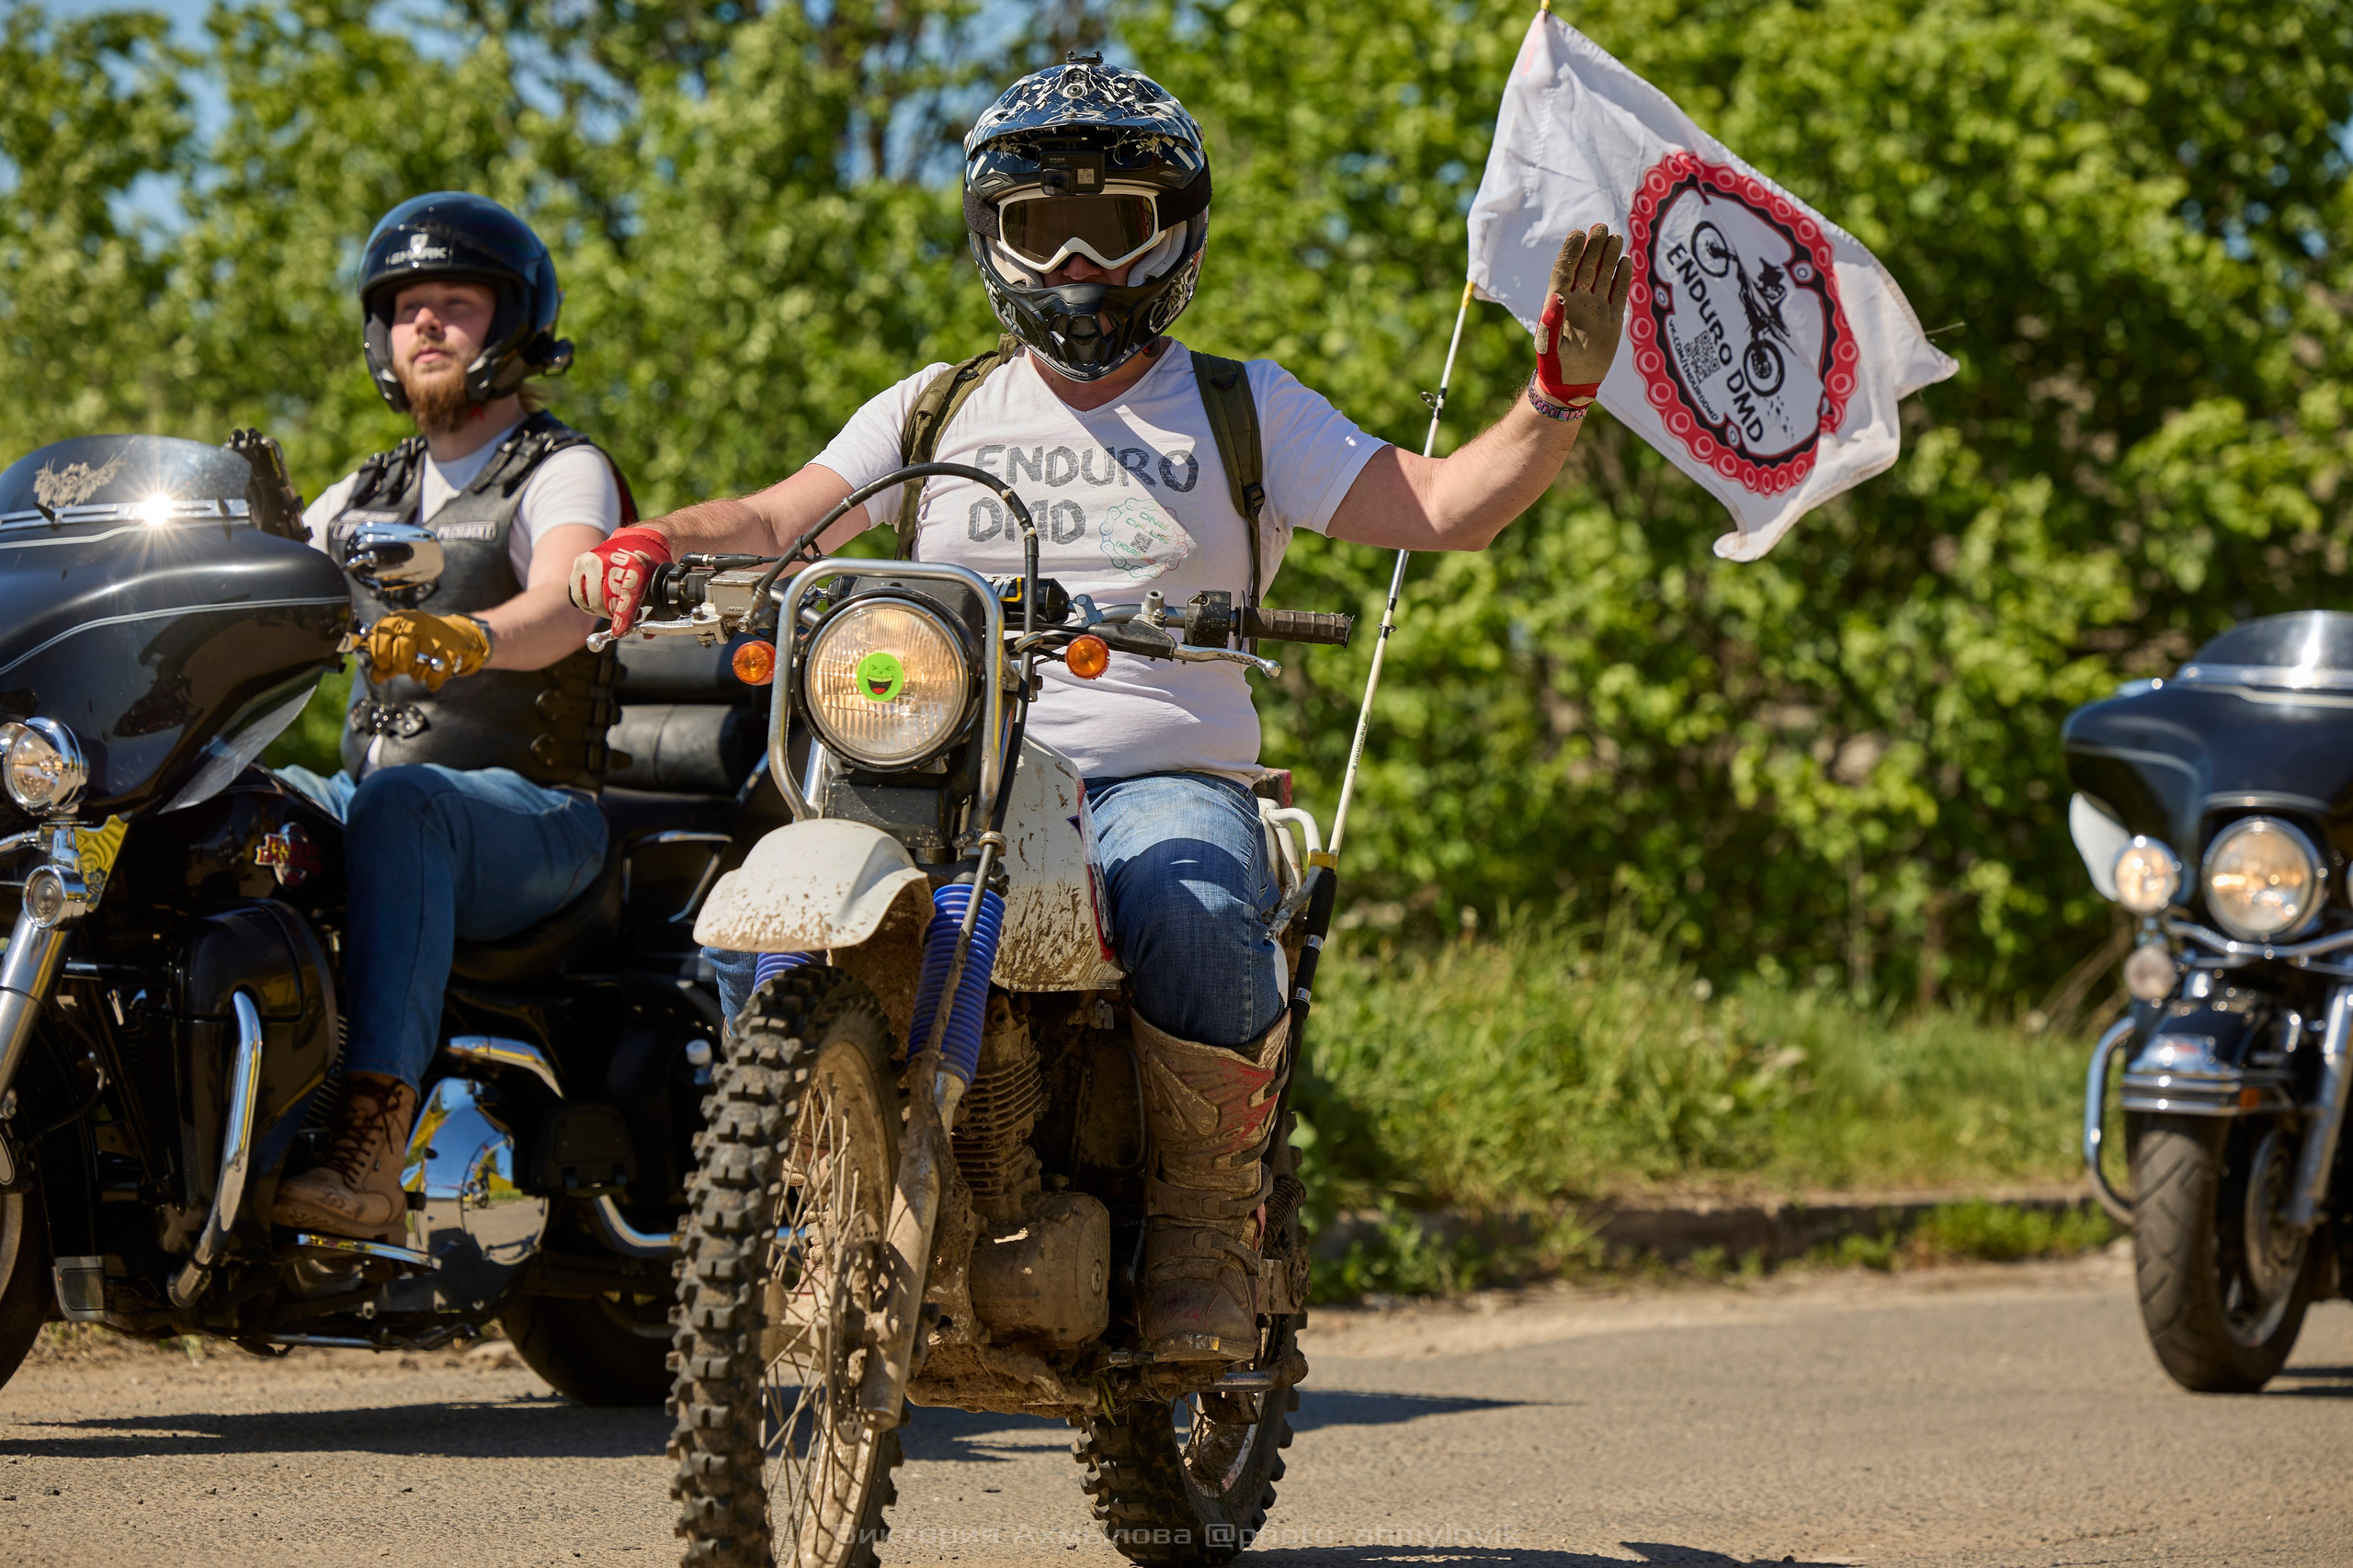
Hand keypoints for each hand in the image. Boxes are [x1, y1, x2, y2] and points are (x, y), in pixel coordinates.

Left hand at [364, 611, 490, 692]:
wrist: (454, 636)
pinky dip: (433, 681)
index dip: (380, 656)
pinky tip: (431, 682)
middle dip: (400, 664)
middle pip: (403, 645)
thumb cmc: (417, 643)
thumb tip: (376, 678)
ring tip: (417, 675)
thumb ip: (383, 663)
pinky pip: (438, 670)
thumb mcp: (397, 647)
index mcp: (398, 619)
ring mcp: (436, 634)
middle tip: (401, 671)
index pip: (381, 636)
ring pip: (422, 659)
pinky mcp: (452, 648)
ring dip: (417, 674)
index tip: (384, 666)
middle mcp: (417, 622)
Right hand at [568, 525, 673, 634]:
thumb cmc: (648, 564)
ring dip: (599, 610)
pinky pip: (578, 594)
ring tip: (611, 609)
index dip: (623, 618)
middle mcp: (611, 560)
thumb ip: (654, 610)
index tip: (620, 631)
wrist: (637, 539)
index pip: (626, 597)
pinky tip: (598, 602)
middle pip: (604, 602)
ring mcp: (592, 559)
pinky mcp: (580, 562)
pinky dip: (587, 603)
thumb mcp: (657, 584)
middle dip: (613, 616)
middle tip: (621, 617)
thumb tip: (648, 635)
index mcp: (636, 565)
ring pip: (589, 600)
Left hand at [1534, 222, 1634, 408]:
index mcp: (1558, 303)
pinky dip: (1622, 278)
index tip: (1578, 233)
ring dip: (1608, 257)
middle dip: (1592, 247)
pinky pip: (1618, 293)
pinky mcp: (1611, 318)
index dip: (1570, 252)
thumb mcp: (1549, 347)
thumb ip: (1552, 322)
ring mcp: (1595, 308)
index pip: (1564, 270)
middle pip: (1585, 268)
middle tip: (1601, 227)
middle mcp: (1577, 301)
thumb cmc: (1555, 366)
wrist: (1572, 384)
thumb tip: (1556, 297)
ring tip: (1616, 236)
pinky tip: (1626, 261)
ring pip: (1603, 276)